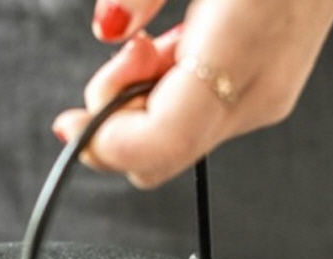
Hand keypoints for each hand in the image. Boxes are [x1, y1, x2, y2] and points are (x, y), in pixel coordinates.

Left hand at [52, 0, 332, 188]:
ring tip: (153, 46)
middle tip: (126, 59)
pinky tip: (174, 55)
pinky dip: (163, 100)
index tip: (71, 123)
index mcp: (240, 46)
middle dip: (117, 121)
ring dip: (139, 106)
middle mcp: (254, 91)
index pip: (160, 142)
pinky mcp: (261, 103)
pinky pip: (189, 126)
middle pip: (156, 159)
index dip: (104, 143)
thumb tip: (109, 26)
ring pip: (168, 147)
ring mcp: (262, 103)